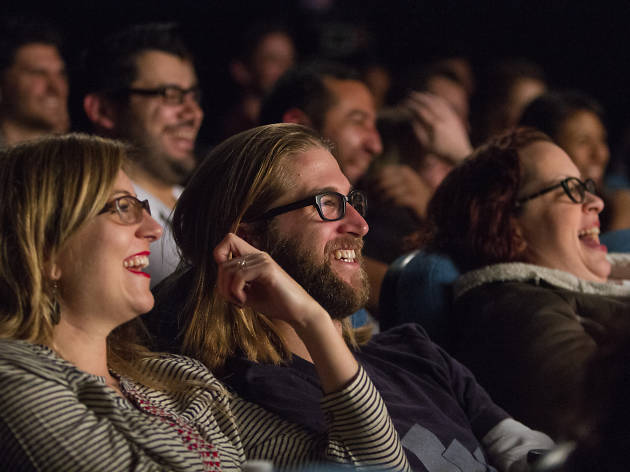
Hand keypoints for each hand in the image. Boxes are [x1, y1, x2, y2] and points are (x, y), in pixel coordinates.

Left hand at [214, 232, 358, 391]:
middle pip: (223, 261)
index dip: (219, 254)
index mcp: (254, 257)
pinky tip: (245, 301)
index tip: (226, 278)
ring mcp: (264, 260)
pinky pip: (239, 276)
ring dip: (228, 291)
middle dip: (221, 285)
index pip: (228, 240)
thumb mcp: (249, 293)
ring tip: (240, 301)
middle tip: (233, 299)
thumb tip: (219, 282)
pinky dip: (236, 292)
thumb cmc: (276, 304)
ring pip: (228, 269)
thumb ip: (234, 284)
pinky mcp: (268, 269)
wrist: (299, 312)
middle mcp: (258, 255)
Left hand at [373, 164, 432, 218]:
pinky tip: (386, 208)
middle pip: (384, 181)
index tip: (367, 191)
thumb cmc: (410, 198)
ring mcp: (413, 187)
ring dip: (380, 200)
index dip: (372, 181)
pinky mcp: (415, 199)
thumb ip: (386, 183)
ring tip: (378, 205)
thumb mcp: (399, 185)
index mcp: (403, 170)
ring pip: (389, 191)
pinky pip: (396, 200)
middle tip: (371, 200)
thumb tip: (366, 184)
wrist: (430, 209)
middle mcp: (408, 176)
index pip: (382, 172)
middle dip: (374, 191)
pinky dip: (388, 205)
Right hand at [404, 91, 471, 163]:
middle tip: (410, 94)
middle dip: (419, 97)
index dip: (413, 105)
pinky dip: (437, 99)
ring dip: (428, 96)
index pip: (422, 111)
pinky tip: (432, 98)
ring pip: (438, 101)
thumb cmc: (441, 152)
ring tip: (420, 94)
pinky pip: (445, 104)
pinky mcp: (454, 116)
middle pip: (430, 103)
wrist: (460, 153)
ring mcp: (450, 115)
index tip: (406, 103)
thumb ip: (418, 132)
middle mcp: (444, 118)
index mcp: (435, 126)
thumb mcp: (427, 145)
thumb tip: (412, 120)